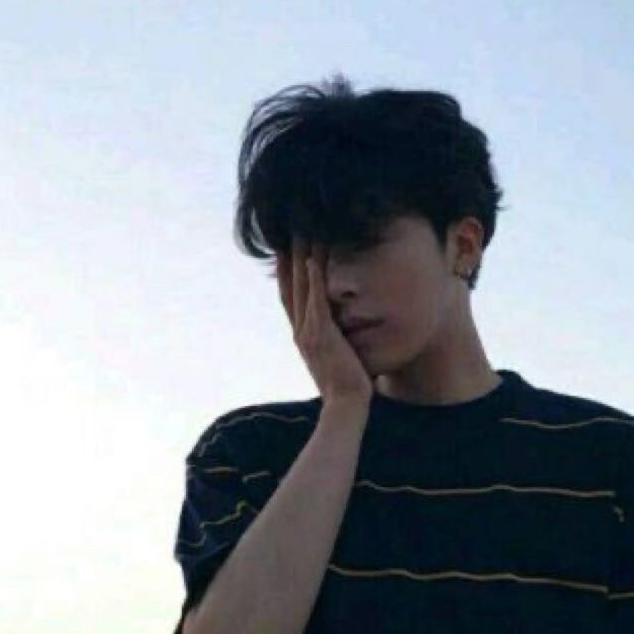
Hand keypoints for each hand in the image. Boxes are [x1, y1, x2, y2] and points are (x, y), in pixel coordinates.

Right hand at [275, 241, 373, 404]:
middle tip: (289, 227)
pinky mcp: (323, 335)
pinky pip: (316, 301)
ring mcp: (309, 332)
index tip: (286, 244)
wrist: (346, 406)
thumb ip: (334, 339)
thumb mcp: (337, 357)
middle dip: (289, 254)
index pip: (290, 294)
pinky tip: (314, 259)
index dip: (285, 269)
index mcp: (302, 334)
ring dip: (300, 258)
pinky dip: (313, 279)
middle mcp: (300, 330)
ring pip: (300, 287)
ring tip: (302, 232)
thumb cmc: (348, 385)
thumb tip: (343, 328)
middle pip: (290, 284)